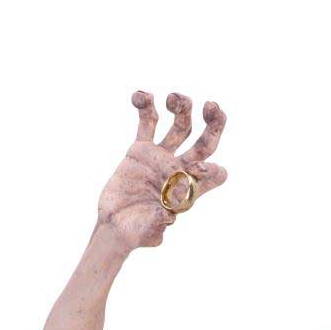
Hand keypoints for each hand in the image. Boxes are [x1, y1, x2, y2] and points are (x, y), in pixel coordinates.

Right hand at [97, 91, 227, 250]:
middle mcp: (180, 169)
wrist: (115, 225)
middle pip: (206, 142)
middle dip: (214, 124)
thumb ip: (158, 224)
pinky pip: (148, 122)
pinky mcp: (142, 149)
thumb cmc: (136, 233)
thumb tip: (168, 216)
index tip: (197, 167)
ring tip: (173, 98)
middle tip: (212, 106)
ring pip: (181, 126)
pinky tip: (140, 95)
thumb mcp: (148, 233)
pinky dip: (146, 107)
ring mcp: (162, 156)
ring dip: (182, 108)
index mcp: (189, 190)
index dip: (211, 169)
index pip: (213, 174)